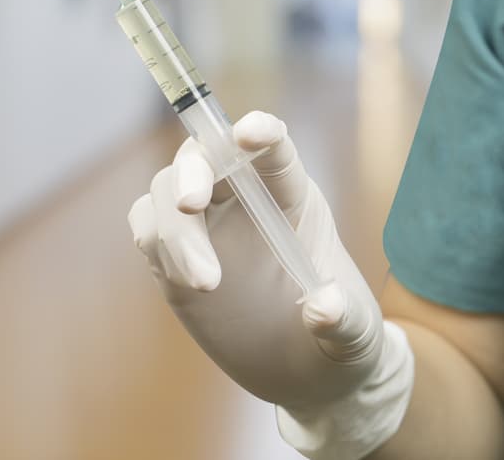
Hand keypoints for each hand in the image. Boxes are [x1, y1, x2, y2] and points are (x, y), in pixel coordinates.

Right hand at [127, 111, 384, 410]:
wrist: (306, 371)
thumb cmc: (340, 336)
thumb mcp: (354, 333)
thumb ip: (343, 320)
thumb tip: (323, 309)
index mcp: (294, 198)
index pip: (275, 149)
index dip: (260, 132)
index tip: (247, 136)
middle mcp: (246, 199)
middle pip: (205, 155)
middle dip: (192, 171)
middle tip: (191, 207)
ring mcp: (207, 224)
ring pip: (167, 190)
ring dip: (173, 229)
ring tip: (204, 284)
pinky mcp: (175, 255)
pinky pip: (149, 225)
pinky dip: (155, 244)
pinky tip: (184, 282)